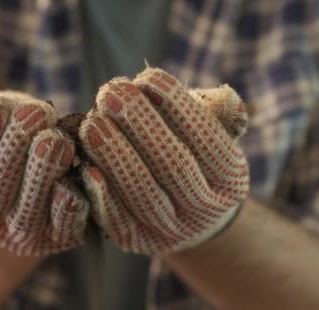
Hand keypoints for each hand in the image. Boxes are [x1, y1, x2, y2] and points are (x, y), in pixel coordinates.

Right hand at [0, 91, 88, 255]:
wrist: (38, 162)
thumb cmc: (6, 131)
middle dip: (12, 151)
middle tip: (34, 114)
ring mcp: (21, 232)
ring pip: (26, 215)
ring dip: (41, 175)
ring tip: (56, 139)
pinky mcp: (57, 237)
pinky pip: (62, 229)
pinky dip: (66, 209)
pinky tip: (71, 181)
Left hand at [79, 68, 249, 253]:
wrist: (183, 210)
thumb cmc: (192, 153)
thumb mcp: (213, 132)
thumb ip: (217, 113)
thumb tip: (224, 99)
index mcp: (232, 179)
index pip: (208, 140)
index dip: (178, 106)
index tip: (148, 76)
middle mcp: (206, 209)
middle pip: (174, 166)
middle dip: (141, 124)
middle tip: (112, 91)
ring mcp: (171, 230)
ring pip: (144, 193)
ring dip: (115, 153)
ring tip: (93, 120)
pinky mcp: (136, 241)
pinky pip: (117, 219)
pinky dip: (102, 193)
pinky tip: (86, 164)